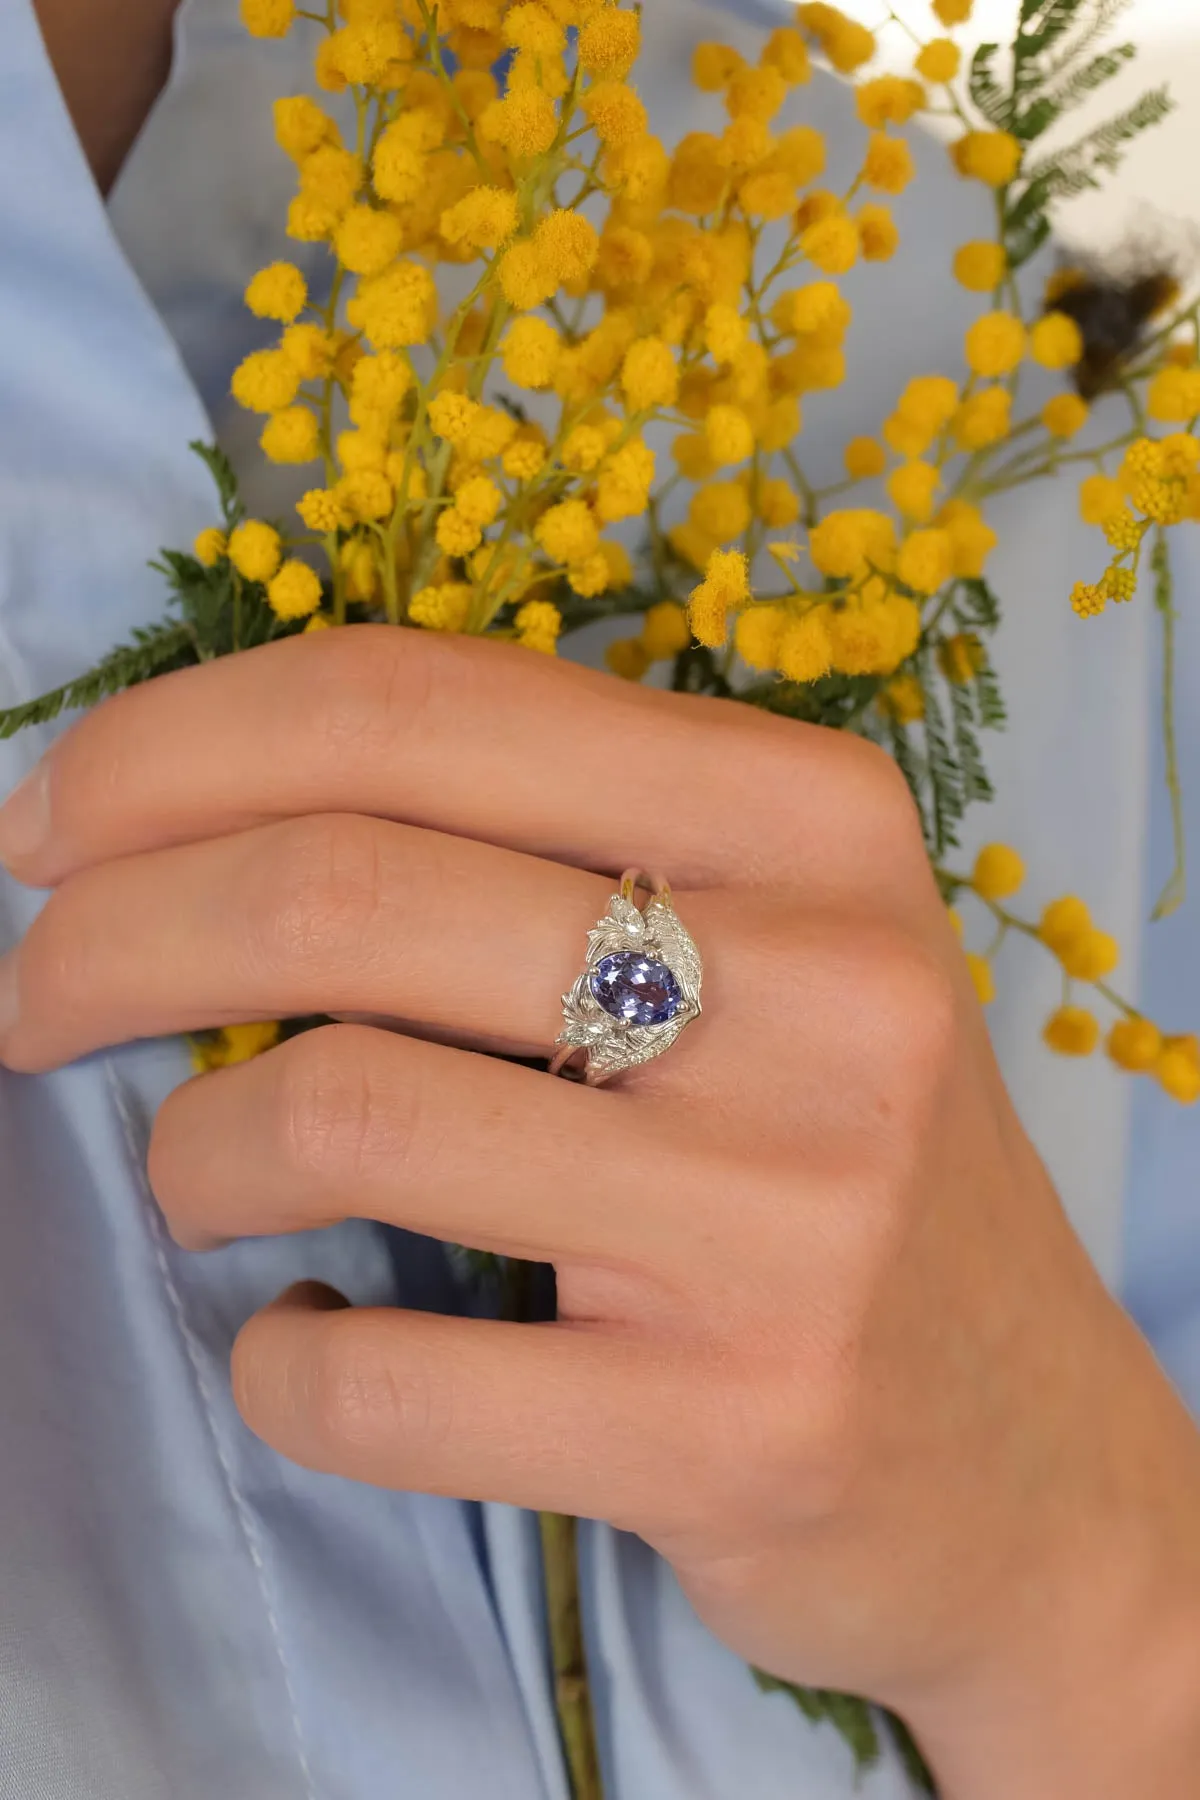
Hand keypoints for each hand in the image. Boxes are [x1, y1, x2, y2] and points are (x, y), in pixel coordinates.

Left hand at [2, 627, 1198, 1797]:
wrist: (1032, 1461)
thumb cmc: (838, 1164)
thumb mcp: (760, 947)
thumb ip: (536, 853)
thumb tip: (192, 817)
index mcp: (812, 819)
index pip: (417, 704)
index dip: (173, 746)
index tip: (51, 824)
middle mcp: (826, 987)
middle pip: (344, 889)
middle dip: (107, 935)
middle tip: (32, 996)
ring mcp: (788, 1215)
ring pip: (337, 1112)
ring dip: (186, 1152)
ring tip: (196, 1183)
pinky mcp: (735, 1426)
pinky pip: (378, 1378)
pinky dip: (274, 1364)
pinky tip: (301, 1343)